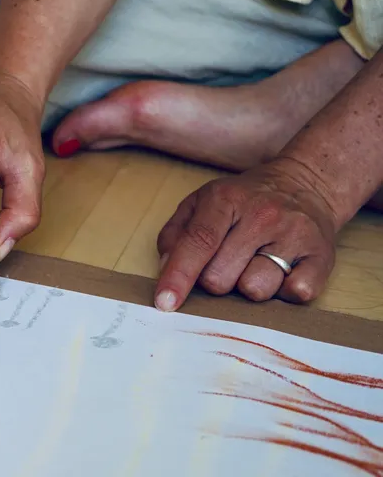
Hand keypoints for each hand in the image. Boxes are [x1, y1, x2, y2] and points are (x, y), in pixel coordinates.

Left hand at [154, 161, 338, 311]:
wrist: (307, 184)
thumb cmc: (244, 201)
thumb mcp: (201, 202)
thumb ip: (176, 234)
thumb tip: (165, 269)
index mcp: (227, 199)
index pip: (198, 243)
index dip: (178, 276)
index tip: (164, 303)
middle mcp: (263, 216)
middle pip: (220, 278)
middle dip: (213, 279)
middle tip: (227, 260)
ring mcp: (295, 236)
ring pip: (255, 290)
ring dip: (247, 286)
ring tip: (255, 262)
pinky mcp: (322, 257)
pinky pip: (294, 294)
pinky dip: (283, 291)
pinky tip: (281, 270)